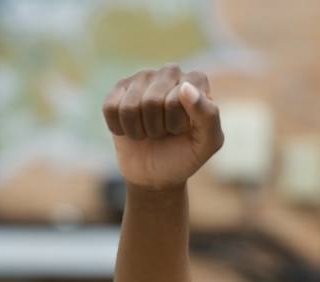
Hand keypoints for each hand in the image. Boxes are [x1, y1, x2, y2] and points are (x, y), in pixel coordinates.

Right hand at [102, 64, 223, 189]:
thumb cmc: (185, 154)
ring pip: (130, 106)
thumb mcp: (207, 143)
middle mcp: (170, 72)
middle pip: (153, 101)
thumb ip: (208, 116)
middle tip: (166, 132)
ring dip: (140, 130)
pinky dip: (121, 128)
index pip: (179, 98)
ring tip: (151, 132)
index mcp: (196, 80)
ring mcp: (143, 77)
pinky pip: (111, 108)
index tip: (185, 130)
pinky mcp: (120, 87)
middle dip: (158, 127)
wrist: (157, 172)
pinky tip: (132, 129)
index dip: (179, 123)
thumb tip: (185, 87)